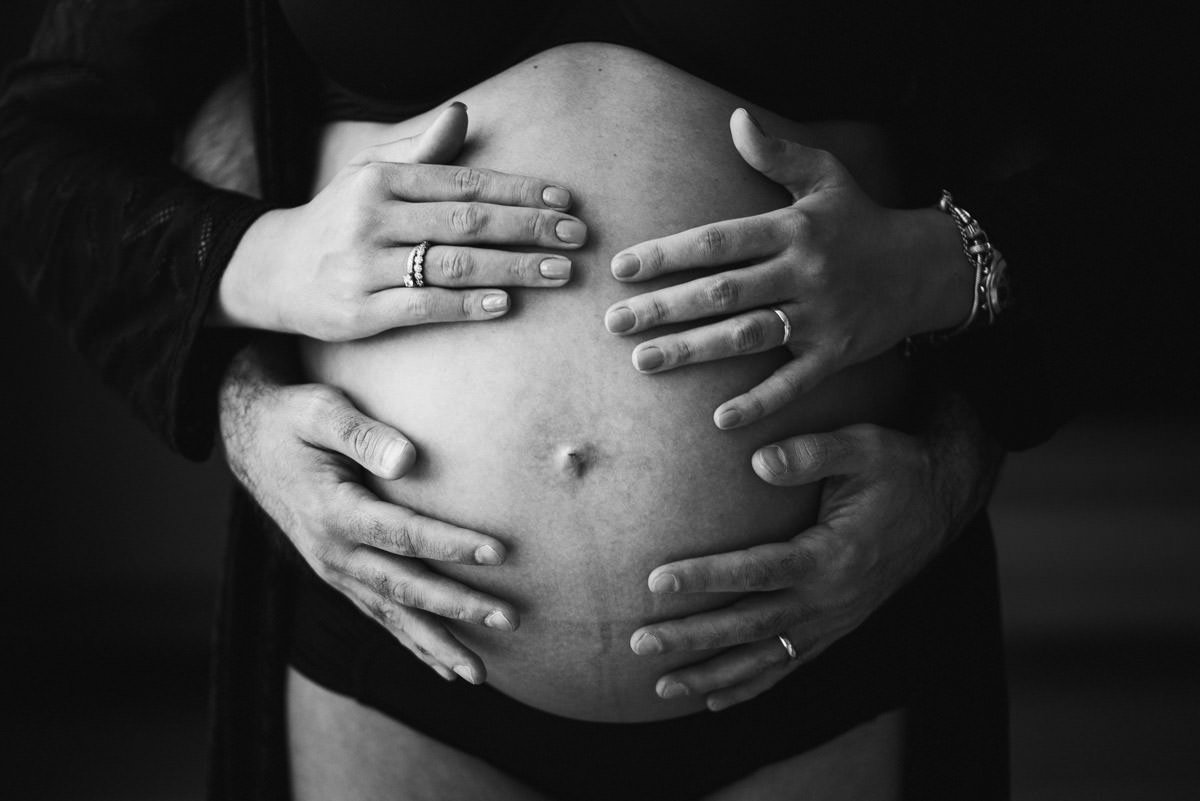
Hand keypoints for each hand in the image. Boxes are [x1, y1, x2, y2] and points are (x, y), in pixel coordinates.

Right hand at [214, 102, 587, 339]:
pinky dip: (467, 305)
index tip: (565, 200)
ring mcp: (365, 266)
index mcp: (382, 180)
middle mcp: (373, 218)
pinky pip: (423, 306)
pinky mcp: (359, 311)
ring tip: (559, 272)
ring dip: (513, 268)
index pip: (465, 183)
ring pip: (452, 264)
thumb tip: (463, 113)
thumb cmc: (339, 218)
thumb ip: (421, 151)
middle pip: (467, 222)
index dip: (519, 192)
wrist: (273, 271)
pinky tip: (506, 304)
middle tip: (576, 236)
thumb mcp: (370, 175)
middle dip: (529, 228)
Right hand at [219, 337, 517, 683]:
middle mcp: (331, 551)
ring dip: (436, 644)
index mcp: (332, 511)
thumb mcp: (321, 411)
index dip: (450, 544)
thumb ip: (363, 434)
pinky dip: (410, 643)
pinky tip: (443, 668)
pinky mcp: (339, 575)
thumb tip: (408, 459)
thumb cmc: (293, 419)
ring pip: (391, 614)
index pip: (403, 533)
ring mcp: (333, 570)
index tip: (498, 552)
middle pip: (403, 587)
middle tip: (507, 619)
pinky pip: (378, 616)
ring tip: (478, 675)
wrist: (250, 441)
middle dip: (457, 607)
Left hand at [604, 107, 966, 428]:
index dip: (668, 254)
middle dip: (665, 307)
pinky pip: (794, 383)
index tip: (623, 268)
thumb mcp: (826, 175)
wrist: (926, 267)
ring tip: (643, 361)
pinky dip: (760, 402)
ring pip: (748, 336)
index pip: (719, 241)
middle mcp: (804, 272)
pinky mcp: (836, 354)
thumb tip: (734, 120)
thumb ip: (777, 153)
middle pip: (723, 292)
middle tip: (614, 322)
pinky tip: (719, 420)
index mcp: (793, 228)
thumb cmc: (860, 219)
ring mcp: (820, 316)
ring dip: (694, 351)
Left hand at [629, 394, 1000, 710]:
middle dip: (692, 638)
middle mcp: (831, 599)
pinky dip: (750, 686)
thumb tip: (757, 460)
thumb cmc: (894, 469)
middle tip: (640, 642)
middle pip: (750, 627)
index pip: (758, 572)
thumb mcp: (863, 447)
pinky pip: (788, 666)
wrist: (941, 503)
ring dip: (711, 675)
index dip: (706, 578)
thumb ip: (812, 452)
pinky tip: (713, 699)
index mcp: (833, 556)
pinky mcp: (835, 629)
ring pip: (764, 658)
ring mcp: (833, 621)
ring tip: (660, 687)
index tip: (656, 581)